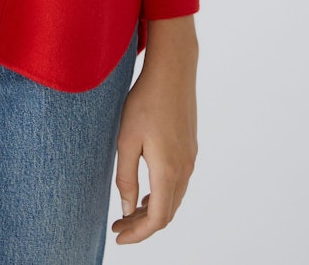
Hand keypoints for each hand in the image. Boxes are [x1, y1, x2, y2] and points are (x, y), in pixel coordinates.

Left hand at [112, 16, 198, 244]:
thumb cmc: (145, 102)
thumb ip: (126, 178)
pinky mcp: (190, 147)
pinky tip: (146, 189)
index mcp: (168, 171)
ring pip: (174, 199)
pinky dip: (162, 195)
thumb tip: (128, 209)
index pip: (156, 219)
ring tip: (129, 210)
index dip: (138, 234)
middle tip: (118, 225)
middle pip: (167, 213)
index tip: (118, 236)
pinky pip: (178, 184)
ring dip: (152, 210)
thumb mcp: (126, 140)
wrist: (173, 71)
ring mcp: (190, 159)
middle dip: (142, 224)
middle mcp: (184, 169)